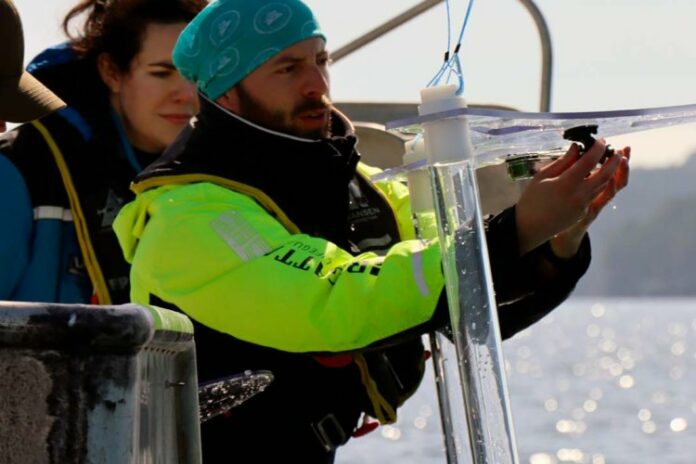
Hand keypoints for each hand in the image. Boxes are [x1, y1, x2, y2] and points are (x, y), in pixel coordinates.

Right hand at [515, 139, 630, 255]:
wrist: (530, 227)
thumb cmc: (532, 200)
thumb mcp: (542, 177)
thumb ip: (562, 162)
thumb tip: (577, 148)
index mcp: (567, 183)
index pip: (589, 161)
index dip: (598, 149)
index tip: (601, 140)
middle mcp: (579, 194)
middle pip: (605, 175)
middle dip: (615, 161)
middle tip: (618, 152)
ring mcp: (583, 205)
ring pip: (603, 186)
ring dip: (609, 173)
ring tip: (610, 163)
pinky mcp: (583, 212)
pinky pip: (594, 195)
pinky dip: (598, 184)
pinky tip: (594, 178)